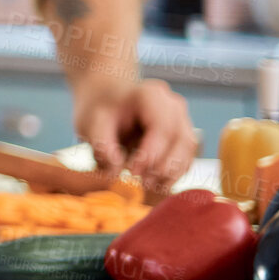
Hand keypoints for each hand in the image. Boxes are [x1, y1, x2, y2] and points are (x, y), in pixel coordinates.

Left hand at [74, 78, 197, 194]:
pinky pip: (186, 156)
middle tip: (143, 183)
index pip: (163, 128)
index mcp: (151, 95)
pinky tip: (156, 182)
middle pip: (182, 140)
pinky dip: (174, 172)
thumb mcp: (91, 123)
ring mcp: (181, 118)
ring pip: (188, 151)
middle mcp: (172, 105)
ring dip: (172, 173)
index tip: (132, 171)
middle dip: (164, 167)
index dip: (152, 154)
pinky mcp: (181, 134)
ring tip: (148, 184)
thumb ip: (102, 146)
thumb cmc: (99, 108)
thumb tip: (116, 170)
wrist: (105, 97)